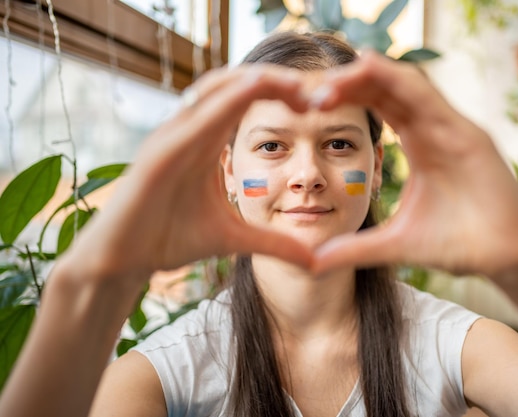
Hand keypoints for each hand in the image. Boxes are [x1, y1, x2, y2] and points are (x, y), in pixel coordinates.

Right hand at [68, 66, 312, 278]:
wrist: (124, 260)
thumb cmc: (169, 239)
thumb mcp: (234, 240)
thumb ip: (273, 244)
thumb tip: (314, 261)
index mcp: (208, 141)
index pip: (250, 100)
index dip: (286, 94)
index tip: (322, 105)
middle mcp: (191, 130)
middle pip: (238, 84)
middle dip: (280, 81)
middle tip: (321, 91)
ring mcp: (174, 136)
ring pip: (218, 89)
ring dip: (259, 80)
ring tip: (300, 85)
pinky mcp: (159, 151)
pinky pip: (196, 117)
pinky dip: (226, 99)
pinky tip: (255, 89)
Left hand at [312, 52, 517, 278]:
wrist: (508, 259)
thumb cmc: (461, 244)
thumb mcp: (395, 244)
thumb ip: (356, 249)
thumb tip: (314, 262)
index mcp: (419, 144)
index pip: (378, 107)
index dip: (345, 99)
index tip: (306, 106)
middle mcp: (435, 128)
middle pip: (386, 89)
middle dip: (347, 84)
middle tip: (307, 91)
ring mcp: (453, 128)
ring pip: (405, 85)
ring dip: (365, 78)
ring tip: (327, 85)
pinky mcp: (469, 135)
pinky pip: (429, 98)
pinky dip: (398, 81)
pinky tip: (368, 69)